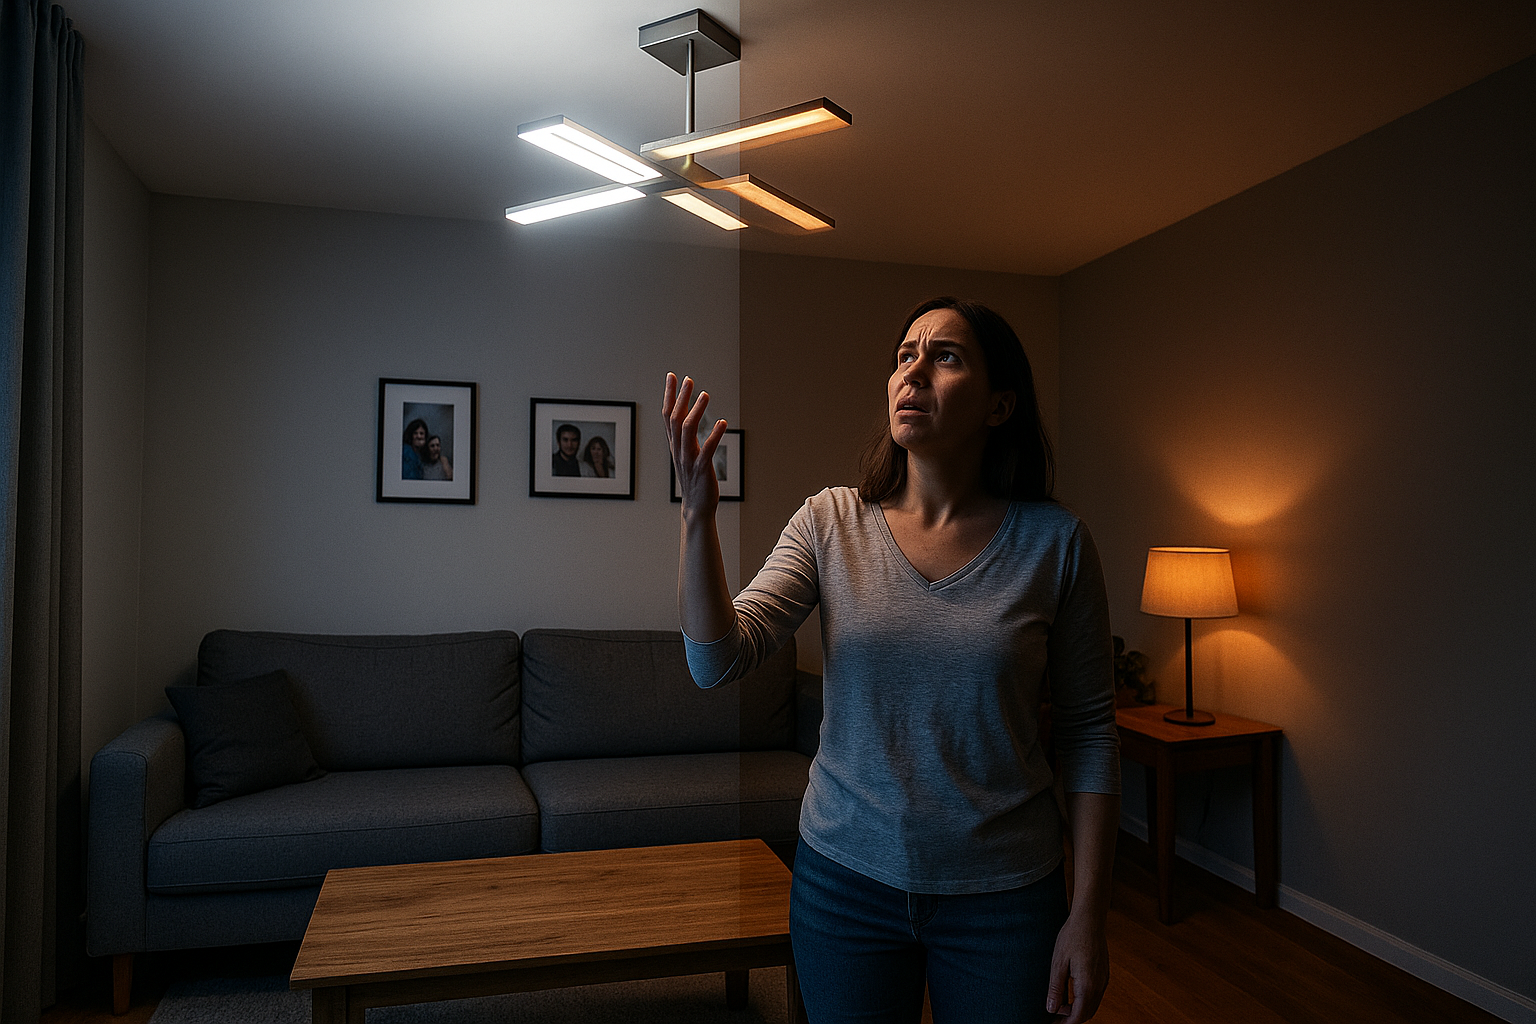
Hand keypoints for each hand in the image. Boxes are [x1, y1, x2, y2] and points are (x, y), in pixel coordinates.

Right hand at [662, 373, 726, 516]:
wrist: (697, 508)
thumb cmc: (695, 480)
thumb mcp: (687, 455)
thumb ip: (685, 438)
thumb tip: (686, 420)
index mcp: (675, 445)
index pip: (668, 415)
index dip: (668, 395)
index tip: (671, 376)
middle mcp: (679, 450)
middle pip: (675, 419)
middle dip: (680, 398)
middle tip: (688, 379)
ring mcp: (689, 460)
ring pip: (687, 431)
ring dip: (696, 411)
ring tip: (706, 395)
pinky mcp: (702, 470)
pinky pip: (707, 450)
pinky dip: (714, 435)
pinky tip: (722, 423)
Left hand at [1046, 909, 1108, 1022]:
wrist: (1089, 919)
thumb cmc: (1072, 937)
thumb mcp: (1058, 964)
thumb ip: (1055, 989)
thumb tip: (1051, 1009)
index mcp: (1087, 986)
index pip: (1078, 1016)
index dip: (1066, 1023)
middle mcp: (1099, 986)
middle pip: (1087, 1014)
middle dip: (1071, 1018)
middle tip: (1054, 1017)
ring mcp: (1104, 980)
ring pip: (1092, 1005)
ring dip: (1078, 1009)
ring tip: (1060, 1005)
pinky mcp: (1104, 973)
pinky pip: (1095, 994)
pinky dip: (1084, 1000)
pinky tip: (1071, 992)